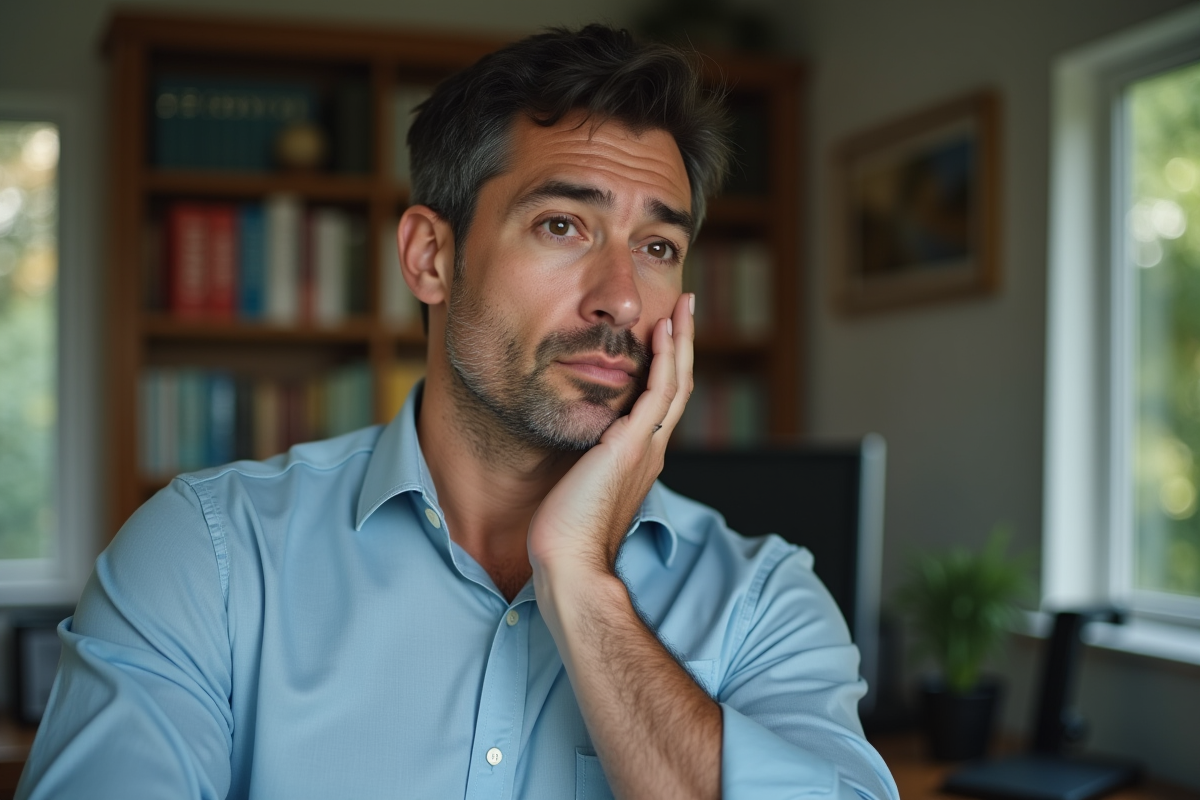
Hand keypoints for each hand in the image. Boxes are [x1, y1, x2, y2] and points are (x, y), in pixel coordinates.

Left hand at [527, 292, 694, 588]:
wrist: (569, 562)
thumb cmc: (565, 534)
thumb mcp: (579, 485)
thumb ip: (587, 461)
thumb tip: (576, 445)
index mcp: (640, 458)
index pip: (662, 402)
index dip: (668, 366)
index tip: (666, 333)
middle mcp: (651, 449)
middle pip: (679, 385)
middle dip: (683, 344)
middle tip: (686, 307)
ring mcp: (645, 447)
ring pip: (675, 382)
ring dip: (680, 341)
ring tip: (682, 307)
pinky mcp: (631, 445)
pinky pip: (657, 393)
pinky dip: (664, 360)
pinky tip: (662, 332)